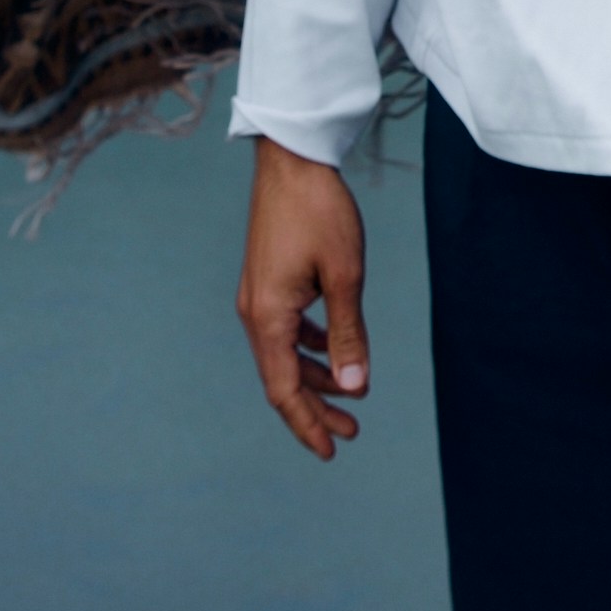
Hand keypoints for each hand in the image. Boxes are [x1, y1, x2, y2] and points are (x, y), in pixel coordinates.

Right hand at [237, 135, 371, 460]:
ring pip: (285, 354)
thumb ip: (347, 334)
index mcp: (268, 318)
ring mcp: (258, 296)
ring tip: (351, 395)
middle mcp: (255, 313)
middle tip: (350, 433)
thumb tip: (355, 387)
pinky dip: (309, 346)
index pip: (284, 390)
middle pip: (283, 379)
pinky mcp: (267, 280)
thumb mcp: (344, 276)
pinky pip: (286, 329)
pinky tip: (332, 349)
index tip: (332, 450)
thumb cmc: (320, 212)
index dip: (308, 424)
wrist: (291, 159)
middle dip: (316, 408)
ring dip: (317, 377)